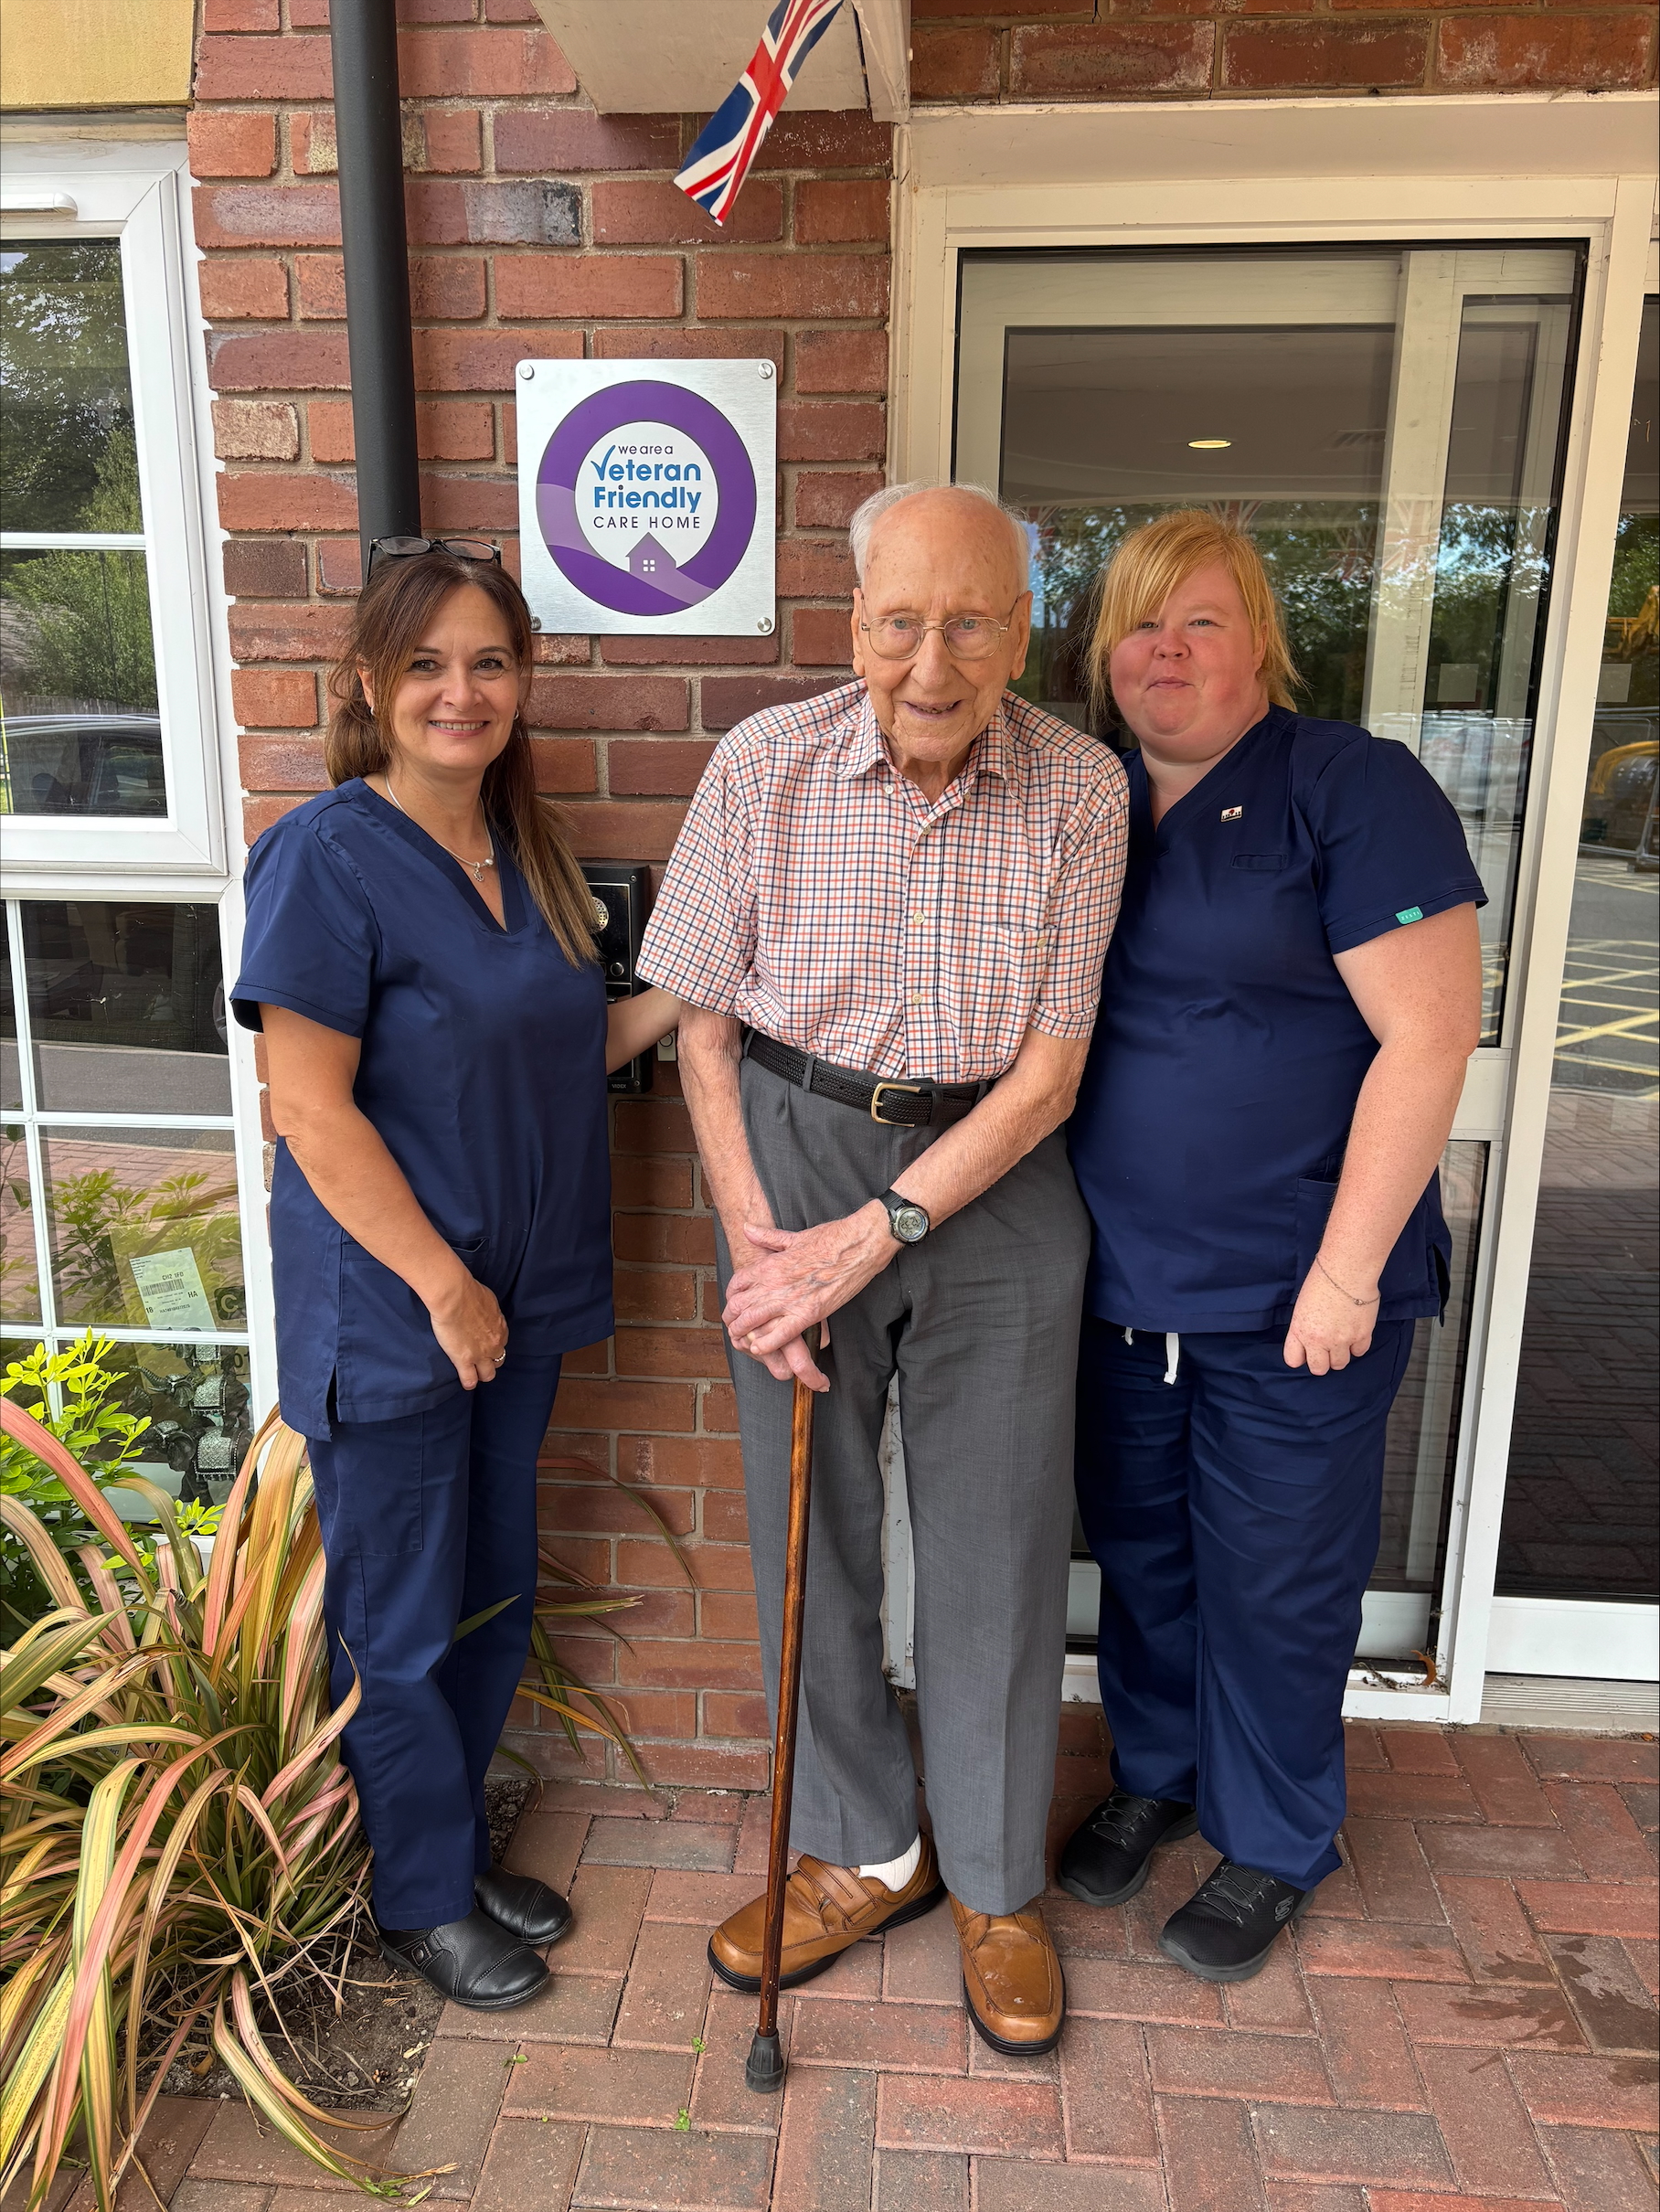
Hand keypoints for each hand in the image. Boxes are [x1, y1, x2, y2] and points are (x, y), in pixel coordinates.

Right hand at [428, 1270, 509, 1389]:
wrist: (455, 1296)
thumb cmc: (469, 1291)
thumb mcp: (488, 1300)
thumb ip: (489, 1312)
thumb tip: (485, 1312)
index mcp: (500, 1327)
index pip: (502, 1342)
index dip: (493, 1345)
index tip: (485, 1344)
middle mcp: (495, 1343)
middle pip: (499, 1360)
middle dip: (491, 1361)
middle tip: (480, 1359)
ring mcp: (481, 1354)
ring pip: (488, 1374)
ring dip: (482, 1374)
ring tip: (473, 1373)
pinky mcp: (465, 1360)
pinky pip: (470, 1380)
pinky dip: (469, 1382)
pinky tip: (467, 1383)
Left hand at [723, 1207, 894, 1391]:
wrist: (860, 1245)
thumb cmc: (831, 1238)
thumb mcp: (794, 1236)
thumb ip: (767, 1236)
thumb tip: (746, 1228)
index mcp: (770, 1264)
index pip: (736, 1284)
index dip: (731, 1297)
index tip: (734, 1304)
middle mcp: (775, 1282)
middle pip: (739, 1306)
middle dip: (732, 1319)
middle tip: (733, 1327)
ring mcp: (791, 1299)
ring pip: (753, 1322)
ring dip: (744, 1333)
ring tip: (741, 1339)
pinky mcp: (809, 1313)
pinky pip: (781, 1335)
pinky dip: (767, 1344)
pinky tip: (759, 1348)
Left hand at [1283, 1262, 1377, 1374]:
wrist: (1347, 1271)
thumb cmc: (1322, 1281)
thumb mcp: (1302, 1306)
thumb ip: (1304, 1327)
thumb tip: (1309, 1340)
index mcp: (1300, 1331)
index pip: (1293, 1360)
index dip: (1300, 1356)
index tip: (1305, 1352)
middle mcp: (1319, 1340)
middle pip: (1319, 1369)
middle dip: (1321, 1361)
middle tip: (1325, 1349)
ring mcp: (1341, 1340)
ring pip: (1340, 1364)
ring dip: (1340, 1355)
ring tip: (1341, 1339)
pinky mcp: (1362, 1336)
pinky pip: (1359, 1352)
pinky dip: (1357, 1346)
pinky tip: (1354, 1333)